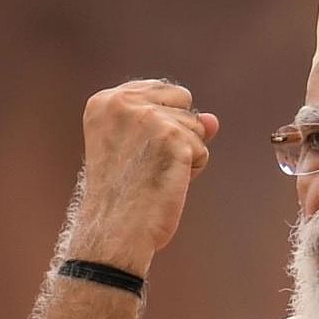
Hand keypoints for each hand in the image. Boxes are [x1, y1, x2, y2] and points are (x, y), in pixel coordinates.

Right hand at [69, 79, 220, 274]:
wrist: (114, 229)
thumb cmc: (123, 193)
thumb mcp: (140, 147)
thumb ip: (174, 122)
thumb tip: (212, 119)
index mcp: (105, 101)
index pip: (161, 89)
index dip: (163, 122)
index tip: (138, 149)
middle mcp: (123, 103)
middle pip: (183, 99)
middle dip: (178, 131)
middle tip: (148, 162)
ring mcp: (149, 118)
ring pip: (196, 126)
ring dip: (185, 154)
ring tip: (154, 174)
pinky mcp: (172, 137)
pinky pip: (202, 150)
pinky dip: (192, 170)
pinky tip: (166, 183)